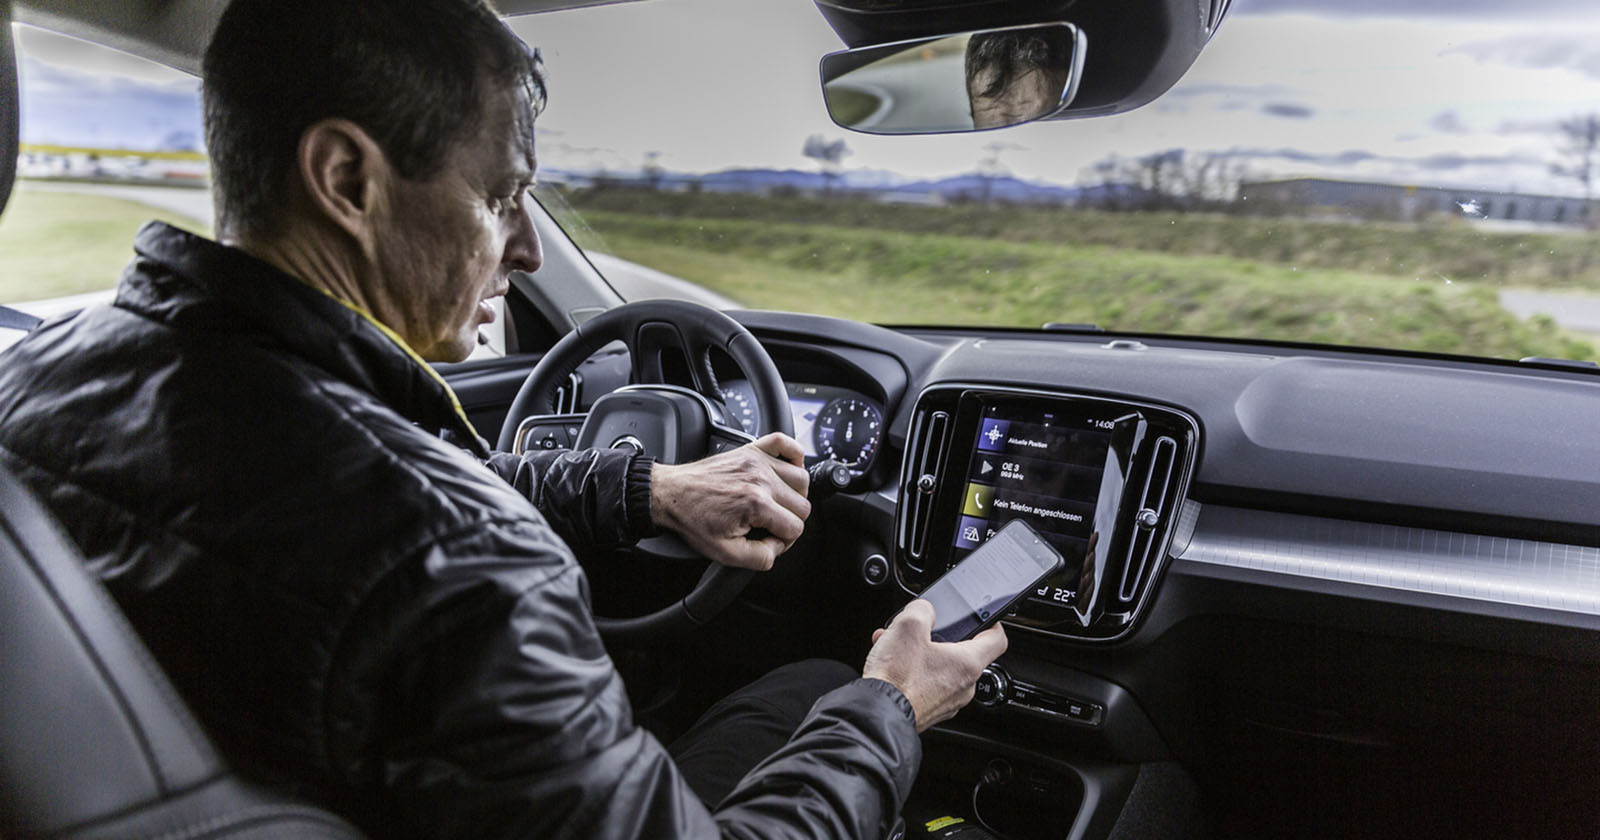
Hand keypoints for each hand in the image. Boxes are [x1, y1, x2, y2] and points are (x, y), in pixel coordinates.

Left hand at [650, 433, 810, 569]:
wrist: (670, 495)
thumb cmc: (693, 519)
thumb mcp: (725, 553)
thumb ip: (759, 557)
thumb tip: (777, 548)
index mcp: (756, 504)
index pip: (795, 527)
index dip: (784, 540)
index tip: (767, 540)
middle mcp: (761, 478)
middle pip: (802, 504)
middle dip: (790, 520)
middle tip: (769, 526)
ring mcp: (757, 461)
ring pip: (802, 477)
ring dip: (794, 494)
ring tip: (777, 503)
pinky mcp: (751, 450)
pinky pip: (785, 442)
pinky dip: (793, 454)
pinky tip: (785, 470)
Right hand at [862, 599, 1007, 731]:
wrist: (878, 715)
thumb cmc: (896, 678)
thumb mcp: (908, 625)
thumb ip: (923, 609)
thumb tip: (924, 610)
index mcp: (968, 663)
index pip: (997, 639)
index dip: (992, 622)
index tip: (984, 617)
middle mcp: (964, 686)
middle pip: (963, 653)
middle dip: (940, 637)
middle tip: (922, 630)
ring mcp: (948, 702)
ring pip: (940, 668)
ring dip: (921, 653)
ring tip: (896, 645)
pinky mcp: (930, 711)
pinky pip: (928, 685)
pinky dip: (913, 671)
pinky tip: (891, 664)